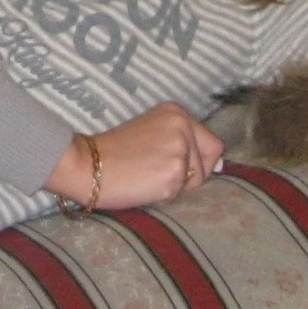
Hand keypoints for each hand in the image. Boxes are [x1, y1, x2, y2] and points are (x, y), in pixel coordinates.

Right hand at [46, 103, 223, 211]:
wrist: (87, 165)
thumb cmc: (115, 153)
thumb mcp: (152, 133)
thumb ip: (184, 142)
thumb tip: (220, 164)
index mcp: (176, 113)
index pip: (212, 145)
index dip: (195, 161)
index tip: (168, 162)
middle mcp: (182, 126)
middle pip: (209, 164)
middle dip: (189, 175)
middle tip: (154, 170)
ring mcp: (180, 150)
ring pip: (196, 181)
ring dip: (175, 186)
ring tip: (146, 176)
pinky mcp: (174, 174)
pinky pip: (181, 194)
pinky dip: (165, 195)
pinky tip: (144, 185)